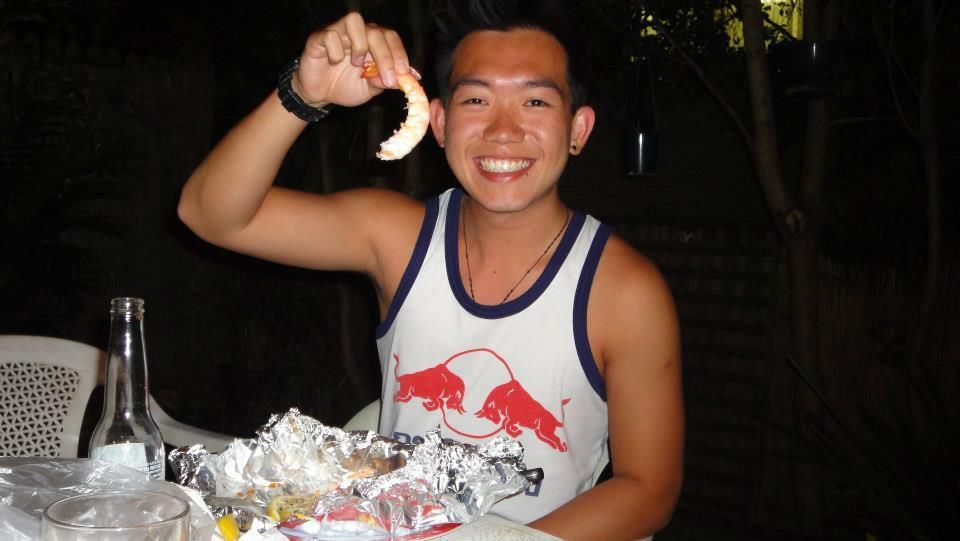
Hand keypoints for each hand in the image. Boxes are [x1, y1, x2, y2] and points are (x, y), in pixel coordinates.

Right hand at [294, 12, 409, 106]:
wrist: (321, 95)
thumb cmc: (346, 86)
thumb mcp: (370, 89)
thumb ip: (383, 82)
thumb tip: (401, 79)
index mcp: (373, 42)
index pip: (390, 37)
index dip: (399, 53)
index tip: (403, 73)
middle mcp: (357, 33)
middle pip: (376, 31)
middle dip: (385, 56)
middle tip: (388, 79)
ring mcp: (338, 32)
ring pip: (354, 20)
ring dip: (360, 45)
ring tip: (357, 64)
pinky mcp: (319, 38)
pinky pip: (329, 35)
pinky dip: (335, 51)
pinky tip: (334, 63)